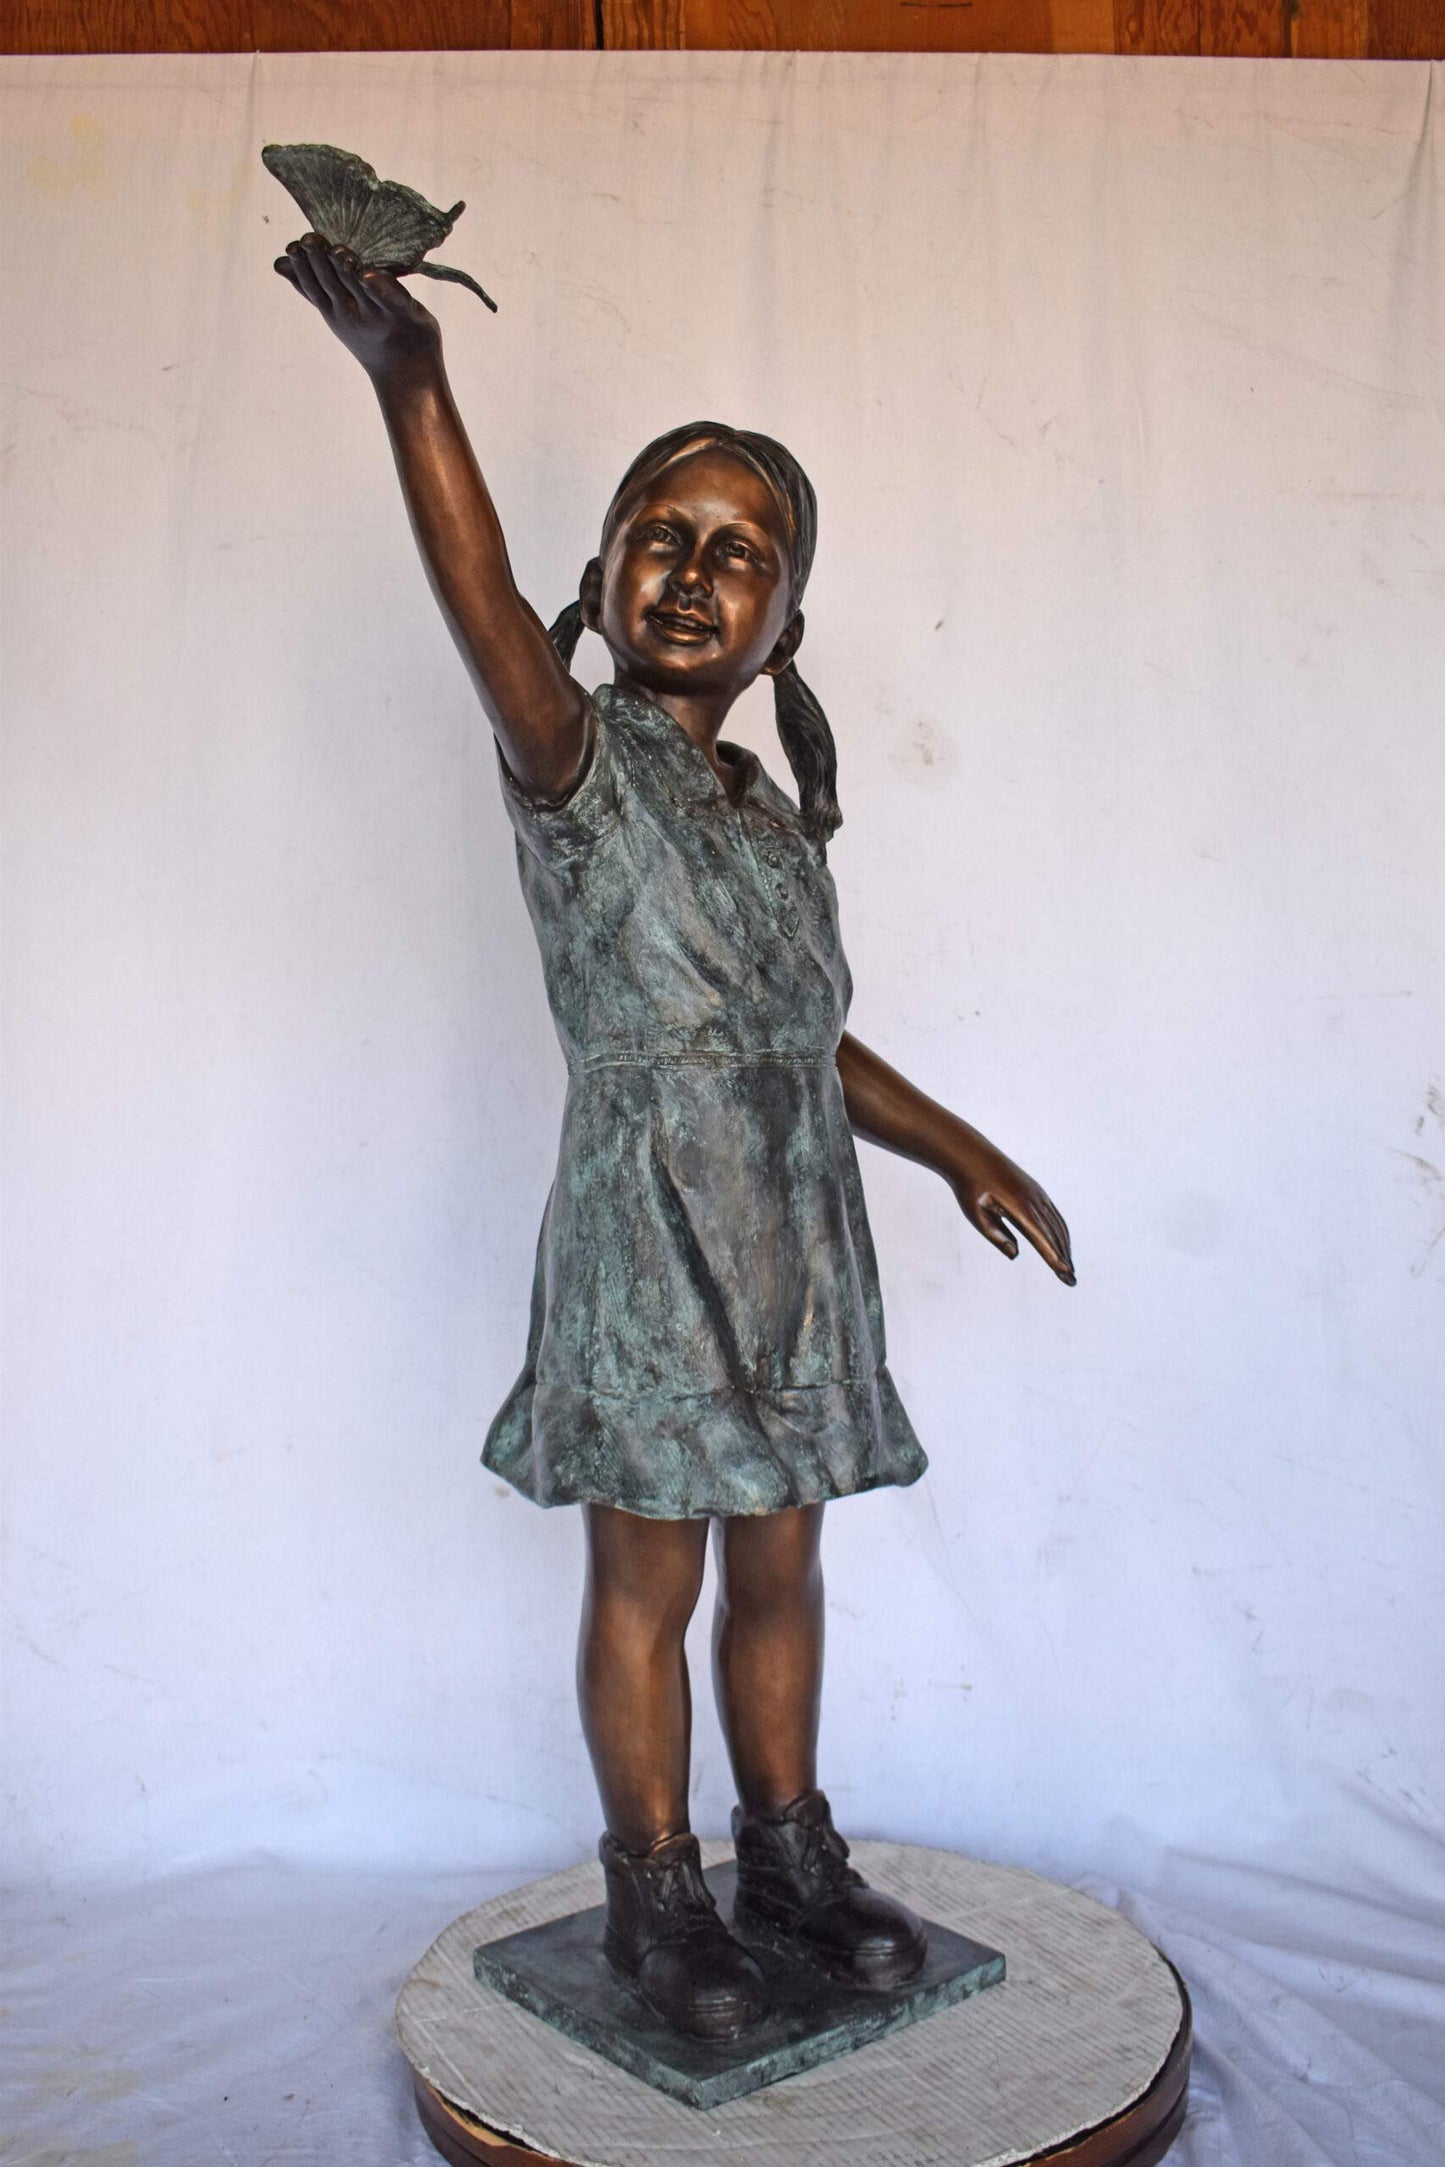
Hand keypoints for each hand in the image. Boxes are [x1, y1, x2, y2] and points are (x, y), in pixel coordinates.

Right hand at [274, 234, 440, 381]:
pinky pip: (389, 299)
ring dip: (346, 270)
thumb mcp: (336, 311)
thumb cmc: (372, 332)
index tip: (292, 246)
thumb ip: (312, 288)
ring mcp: (376, 315)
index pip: (313, 286)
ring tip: (337, 250)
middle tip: (310, 239)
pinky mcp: (403, 314)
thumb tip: (277, 264)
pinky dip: (379, 287)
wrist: (408, 371)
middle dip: (320, 262)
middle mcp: (351, 313)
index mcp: (335, 309)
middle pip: (332, 284)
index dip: (302, 267)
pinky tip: (368, 274)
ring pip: (357, 288)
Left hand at [947, 1136, 1074, 1284]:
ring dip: (1065, 1248)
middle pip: (1053, 1234)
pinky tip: (1062, 1246)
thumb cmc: (970, 1188)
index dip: (1053, 1256)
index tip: (1064, 1273)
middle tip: (1071, 1282)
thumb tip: (1015, 1254)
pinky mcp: (1038, 1192)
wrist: (972, 1156)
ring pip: (1057, 1225)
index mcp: (1018, 1206)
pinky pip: (1054, 1216)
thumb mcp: (976, 1214)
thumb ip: (996, 1235)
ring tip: (1068, 1269)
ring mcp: (1038, 1194)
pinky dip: (1061, 1233)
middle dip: (1064, 1259)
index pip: (1040, 1236)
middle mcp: (1033, 1199)